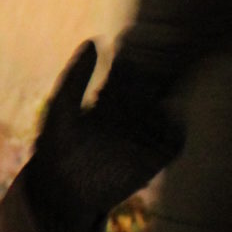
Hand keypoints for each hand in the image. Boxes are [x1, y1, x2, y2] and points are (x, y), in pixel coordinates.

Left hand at [21, 41, 182, 231]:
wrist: (58, 191)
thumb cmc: (54, 147)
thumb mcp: (63, 108)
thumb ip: (77, 77)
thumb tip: (93, 40)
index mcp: (107, 102)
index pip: (131, 77)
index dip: (139, 62)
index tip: (147, 45)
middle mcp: (128, 118)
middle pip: (154, 92)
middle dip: (162, 80)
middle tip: (170, 62)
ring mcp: (141, 139)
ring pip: (166, 115)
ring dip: (170, 104)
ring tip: (167, 95)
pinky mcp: (151, 162)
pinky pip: (173, 145)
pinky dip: (177, 133)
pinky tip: (170, 121)